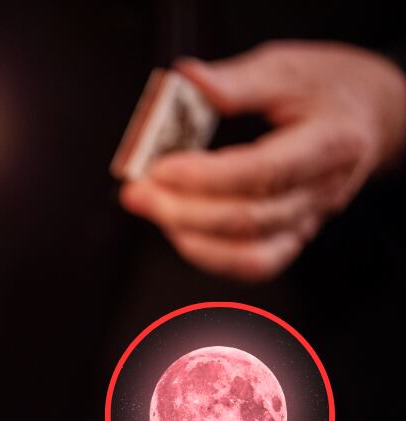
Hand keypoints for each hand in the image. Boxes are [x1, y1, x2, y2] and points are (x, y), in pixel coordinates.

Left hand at [121, 41, 405, 280]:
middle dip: (182, 211)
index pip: (262, 173)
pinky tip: (180, 233)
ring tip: (154, 212)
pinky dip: (211, 256)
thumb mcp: (289, 68)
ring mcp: (306, 221)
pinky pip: (253, 264)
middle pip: (249, 221)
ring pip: (251, 256)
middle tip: (137, 193)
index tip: (160, 168)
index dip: (205, 177)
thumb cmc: (333, 90)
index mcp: (327, 144)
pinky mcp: (291, 235)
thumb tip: (188, 82)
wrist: (372, 118)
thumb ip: (236, 81)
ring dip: (191, 240)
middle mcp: (320, 192)